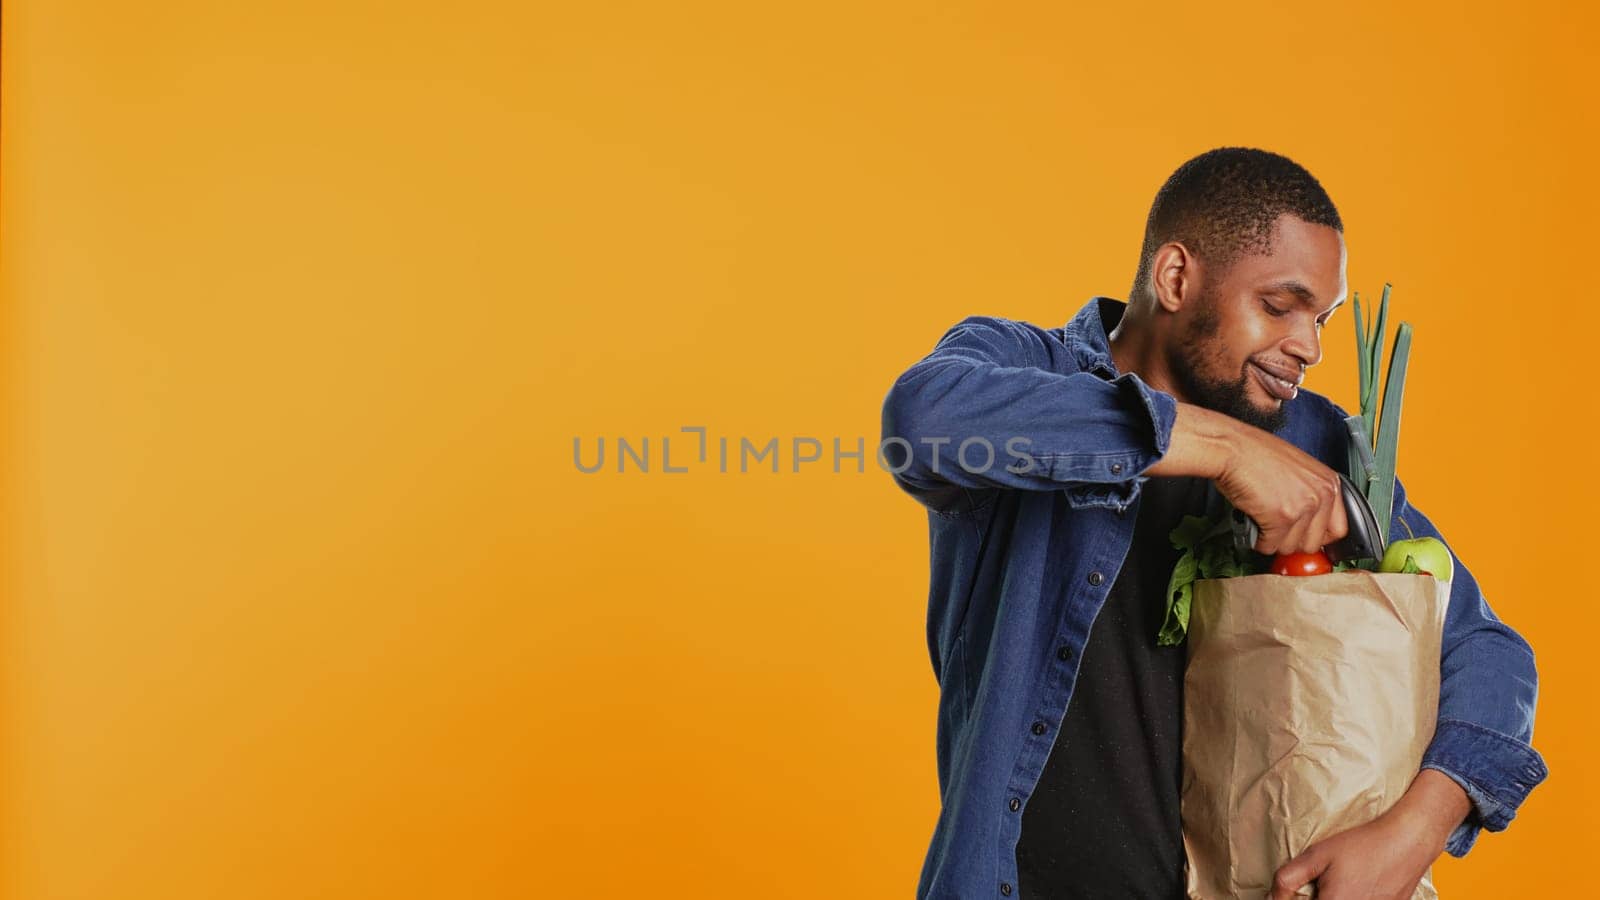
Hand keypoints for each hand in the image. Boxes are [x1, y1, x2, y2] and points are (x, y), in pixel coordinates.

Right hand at [1151, 402, 1347, 555]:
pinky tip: (1253, 522)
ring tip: (1262, 520)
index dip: (1316, 536)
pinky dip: (1257, 539)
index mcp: (1328, 482)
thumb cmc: (1255, 454)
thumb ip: (1309, 494)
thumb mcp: (1297, 469)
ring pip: (1290, 547)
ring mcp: (1302, 508)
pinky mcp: (1280, 518)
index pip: (1338, 529)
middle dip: (1291, 540)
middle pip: (1313, 543)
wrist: (1231, 448)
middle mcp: (1321, 495)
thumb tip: (1307, 522)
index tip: (1303, 536)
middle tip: (1276, 528)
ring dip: (1272, 539)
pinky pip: (1269, 546)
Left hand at [1269, 770, 1470, 899]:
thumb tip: (1271, 897)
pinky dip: (1354, 897)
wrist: (1408, 841)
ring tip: (1340, 882)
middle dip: (1315, 899)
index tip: (1293, 894)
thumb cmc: (1363, 845)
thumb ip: (1289, 878)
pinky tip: (1358, 885)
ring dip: (1335, 898)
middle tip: (1318, 885)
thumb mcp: (1318, 854)